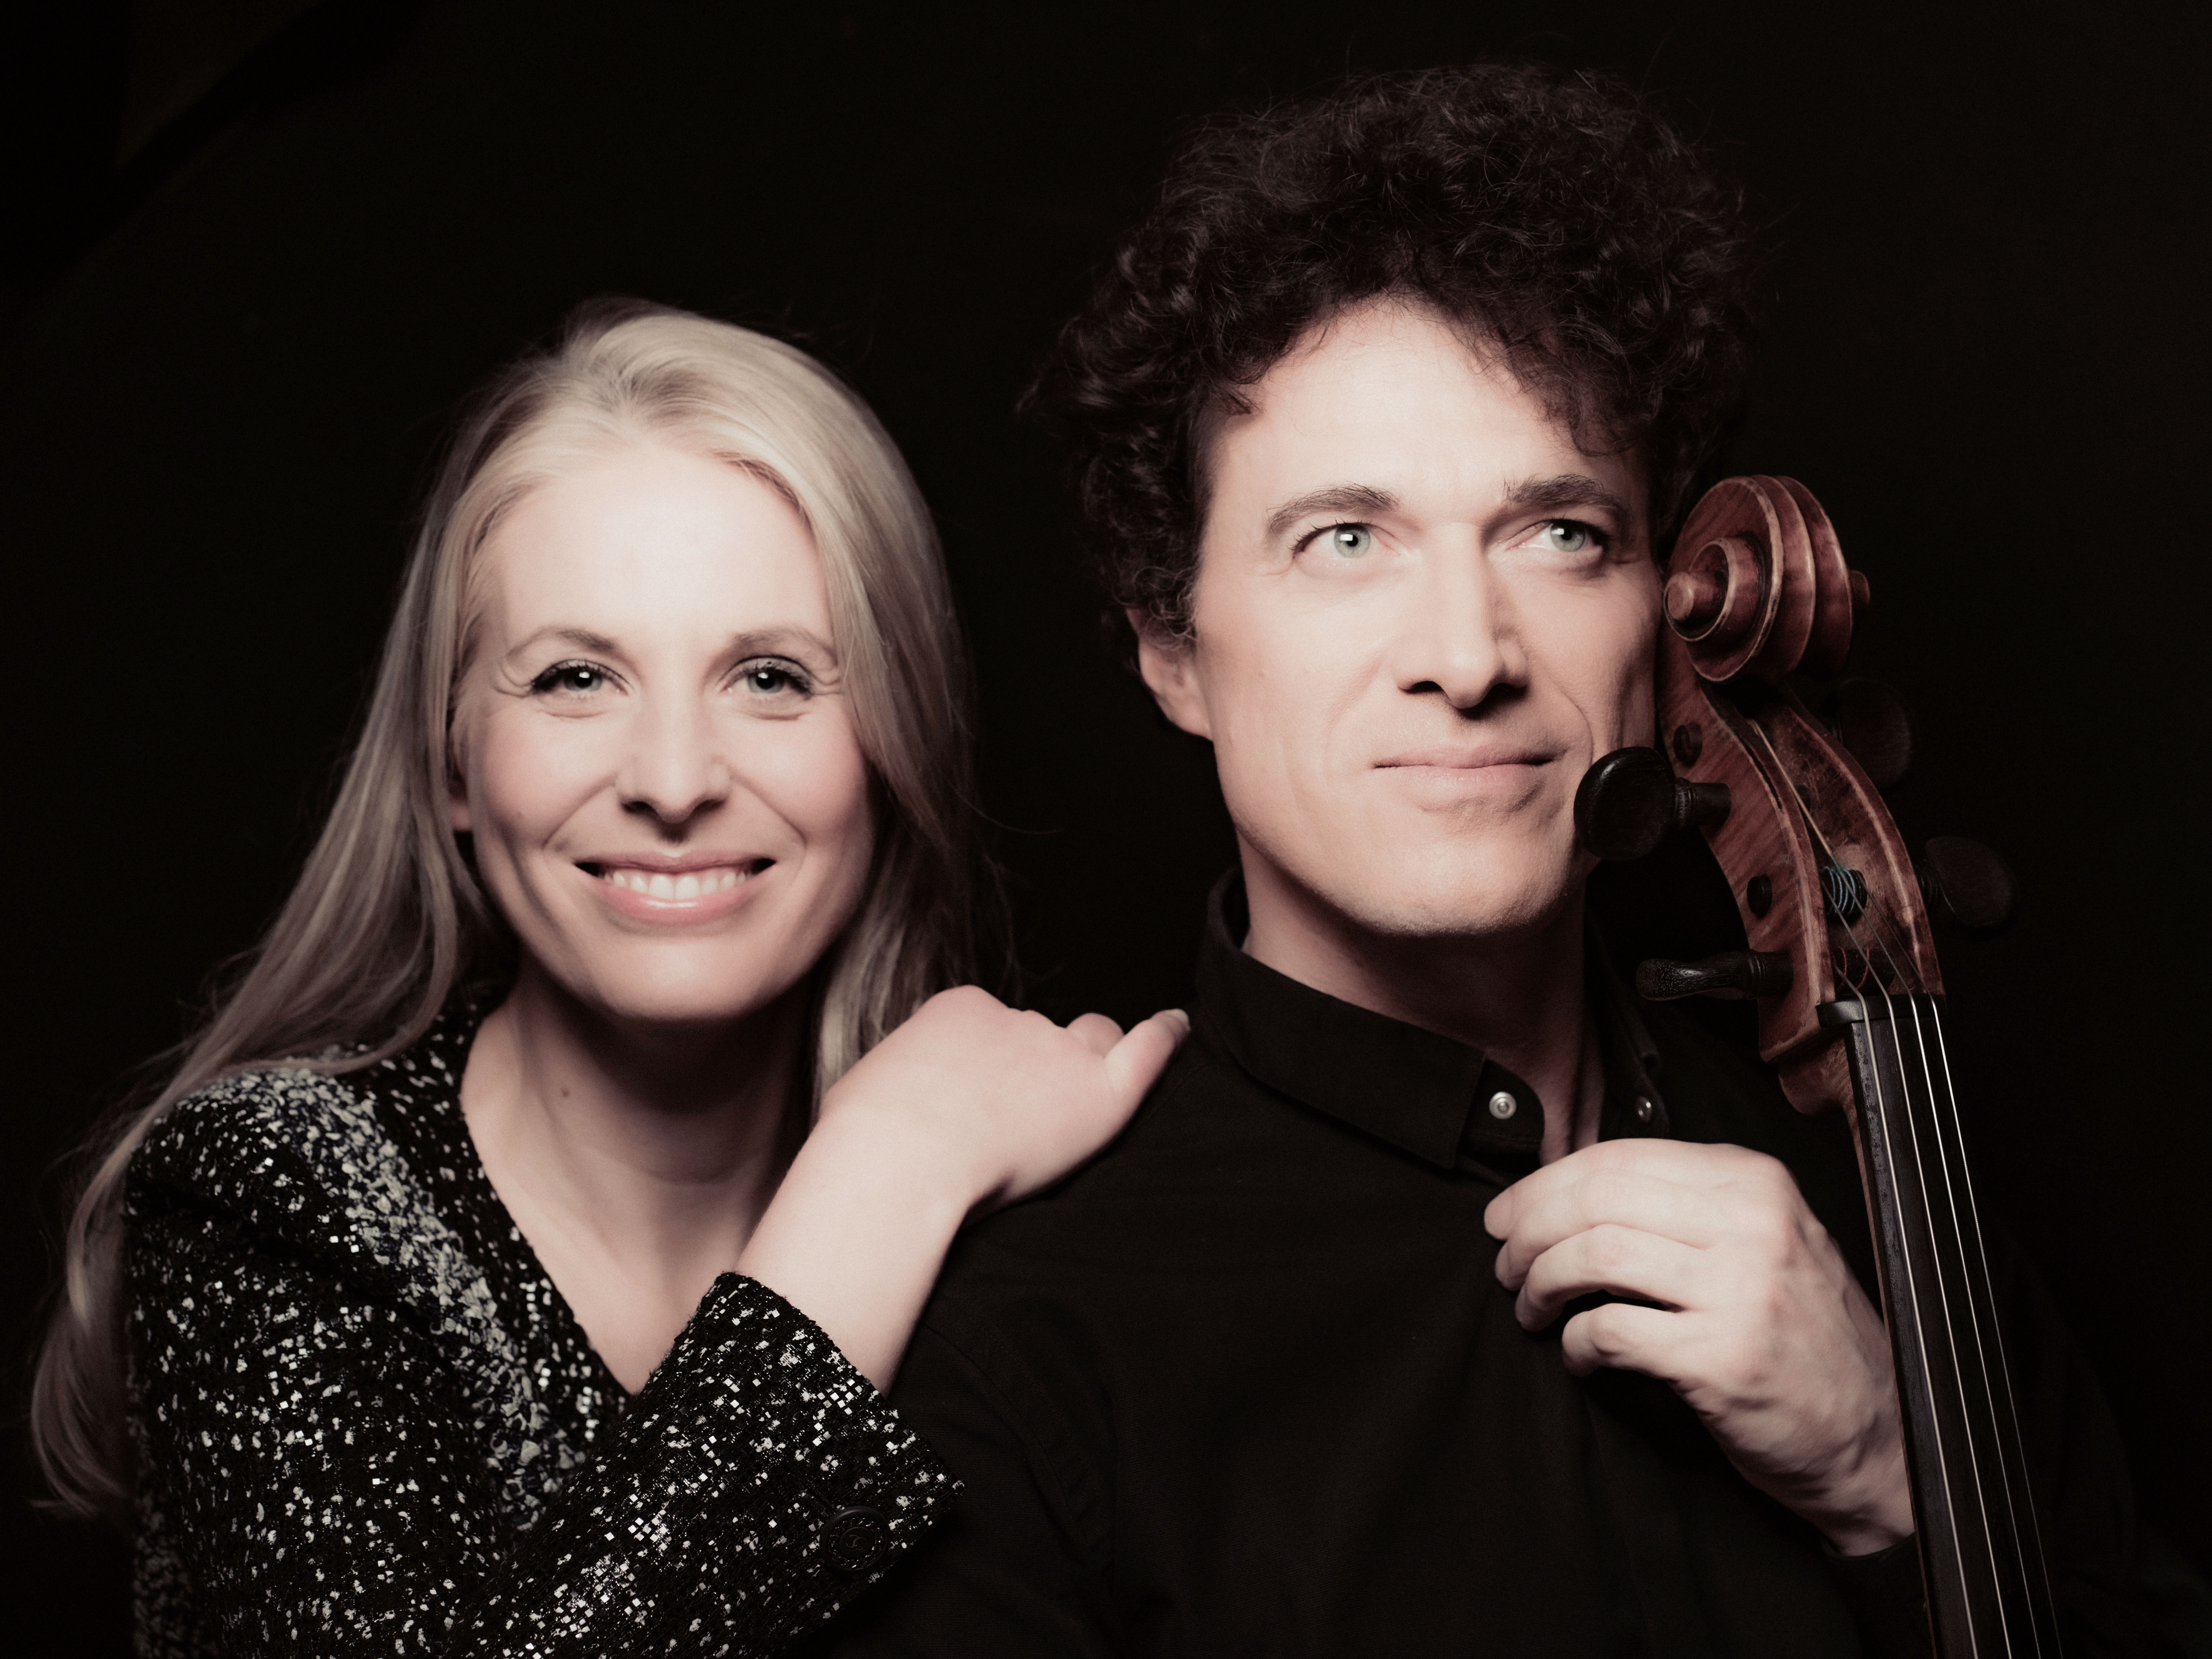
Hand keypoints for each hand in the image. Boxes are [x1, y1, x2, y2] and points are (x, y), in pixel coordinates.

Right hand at [818, 986, 1190, 1213]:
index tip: (972, 1108)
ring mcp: (1059, 1052)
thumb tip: (907, 1100)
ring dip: (1085, 1067)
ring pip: (1092, 1044)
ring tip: (1071, 1105)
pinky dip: (1166, 1036)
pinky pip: (1148, 1049)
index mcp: (957, 1011)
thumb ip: (905, 1084)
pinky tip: (1179, 1028)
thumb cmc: (864, 1143)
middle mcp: (1014, 1019)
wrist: (896, 1162)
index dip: (987, 1071)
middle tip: (1017, 1116)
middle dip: (1036, 1067)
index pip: (988, 1031)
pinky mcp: (1099, 1092)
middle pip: (1042, 1036)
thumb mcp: (869, 1092)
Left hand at [1484, 1139, 1911, 1554]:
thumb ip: (1684, 1206)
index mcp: (1754, 1184)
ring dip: (1541, 1283)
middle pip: (1596, 1198)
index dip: (1545, 1184)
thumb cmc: (1806, 1340)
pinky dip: (1574, 1343)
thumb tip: (1572, 1189)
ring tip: (1530, 1307)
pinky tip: (1576, 1356)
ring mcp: (1740, 1291)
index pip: (1618, 1158)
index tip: (1508, 1214)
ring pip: (1593, 1254)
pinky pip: (1609, 1330)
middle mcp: (1752, 1225)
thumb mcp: (1762, 1243)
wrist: (1880, 1436)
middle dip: (1529, 1228)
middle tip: (1505, 1261)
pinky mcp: (1721, 1358)